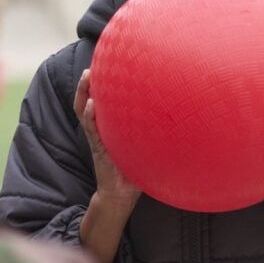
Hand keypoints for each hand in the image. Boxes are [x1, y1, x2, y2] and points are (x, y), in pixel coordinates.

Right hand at [75, 68, 140, 208]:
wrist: (121, 195)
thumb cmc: (135, 170)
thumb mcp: (142, 146)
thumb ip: (151, 132)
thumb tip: (179, 118)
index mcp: (110, 127)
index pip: (103, 102)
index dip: (102, 86)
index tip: (107, 67)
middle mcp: (101, 129)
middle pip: (88, 101)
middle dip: (88, 84)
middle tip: (92, 67)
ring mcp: (98, 138)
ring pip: (85, 111)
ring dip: (84, 94)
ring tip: (88, 78)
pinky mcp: (99, 149)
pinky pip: (91, 130)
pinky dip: (90, 117)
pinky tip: (92, 105)